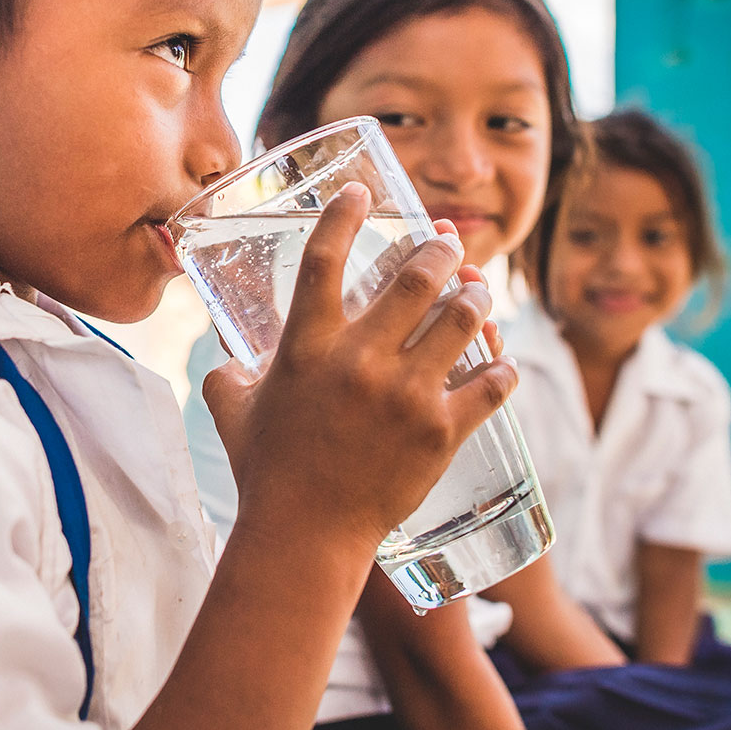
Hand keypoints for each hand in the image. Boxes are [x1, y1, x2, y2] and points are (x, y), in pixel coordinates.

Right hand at [203, 184, 518, 554]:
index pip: (325, 257)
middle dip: (439, 251)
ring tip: (477, 289)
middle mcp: (359, 360)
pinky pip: (491, 385)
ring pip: (461, 319)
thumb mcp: (231, 412)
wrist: (305, 536)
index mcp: (307, 347)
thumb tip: (226, 358)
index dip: (346, 214)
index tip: (363, 193)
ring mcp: (406, 394)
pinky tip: (504, 363)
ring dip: (475, 295)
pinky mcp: (441, 431)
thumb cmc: (265, 473)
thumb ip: (227, 375)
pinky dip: (502, 369)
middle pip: (415, 277)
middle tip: (447, 246)